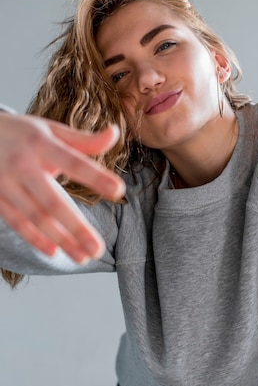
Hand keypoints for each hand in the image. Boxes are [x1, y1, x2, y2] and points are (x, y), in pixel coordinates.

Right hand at [0, 112, 124, 262]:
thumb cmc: (23, 134)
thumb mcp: (50, 130)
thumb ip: (83, 140)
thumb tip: (115, 132)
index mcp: (41, 144)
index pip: (73, 162)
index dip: (95, 176)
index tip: (119, 190)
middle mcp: (22, 165)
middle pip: (52, 201)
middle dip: (76, 227)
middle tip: (98, 248)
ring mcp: (6, 183)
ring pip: (36, 217)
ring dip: (61, 239)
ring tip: (83, 256)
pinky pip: (16, 222)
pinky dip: (34, 238)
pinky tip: (54, 251)